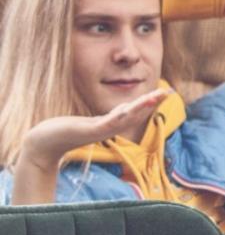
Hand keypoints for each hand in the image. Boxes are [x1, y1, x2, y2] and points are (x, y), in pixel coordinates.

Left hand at [22, 88, 170, 167]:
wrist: (45, 143)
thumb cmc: (65, 131)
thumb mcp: (92, 122)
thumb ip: (109, 117)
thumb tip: (125, 108)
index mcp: (112, 124)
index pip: (138, 112)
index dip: (152, 102)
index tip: (167, 92)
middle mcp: (111, 129)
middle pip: (137, 114)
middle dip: (153, 102)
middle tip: (168, 91)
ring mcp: (102, 131)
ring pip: (127, 117)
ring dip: (142, 107)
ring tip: (154, 96)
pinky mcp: (91, 131)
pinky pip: (108, 122)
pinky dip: (120, 116)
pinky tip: (128, 108)